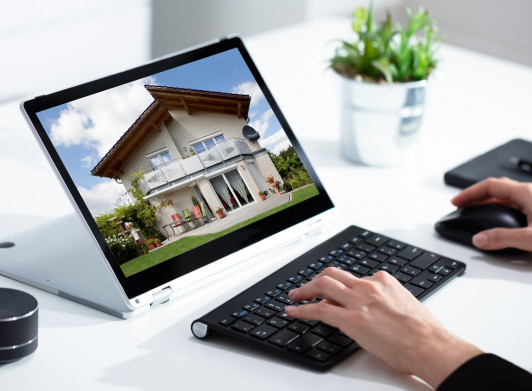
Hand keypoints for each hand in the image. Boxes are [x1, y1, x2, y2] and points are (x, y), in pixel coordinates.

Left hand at [286, 268, 481, 388]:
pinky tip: (293, 311)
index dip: (338, 287)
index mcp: (383, 281)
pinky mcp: (351, 319)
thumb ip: (383, 303)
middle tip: (304, 288)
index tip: (330, 294)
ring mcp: (358, 301)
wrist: (430, 344)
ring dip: (304, 290)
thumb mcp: (403, 306)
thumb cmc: (423, 331)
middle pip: (333, 274)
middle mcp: (368, 286)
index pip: (351, 278)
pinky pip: (319, 310)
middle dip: (315, 280)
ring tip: (294, 296)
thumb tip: (369, 310)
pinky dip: (302, 309)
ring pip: (323, 285)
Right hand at [451, 177, 531, 250]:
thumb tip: (479, 238)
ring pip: (505, 197)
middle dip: (475, 196)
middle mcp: (530, 193)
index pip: (489, 186)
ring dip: (487, 202)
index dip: (469, 193)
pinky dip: (499, 209)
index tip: (455, 202)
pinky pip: (514, 204)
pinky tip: (499, 220)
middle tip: (462, 205)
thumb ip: (503, 238)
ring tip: (476, 211)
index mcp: (525, 192)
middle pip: (495, 189)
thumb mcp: (531, 238)